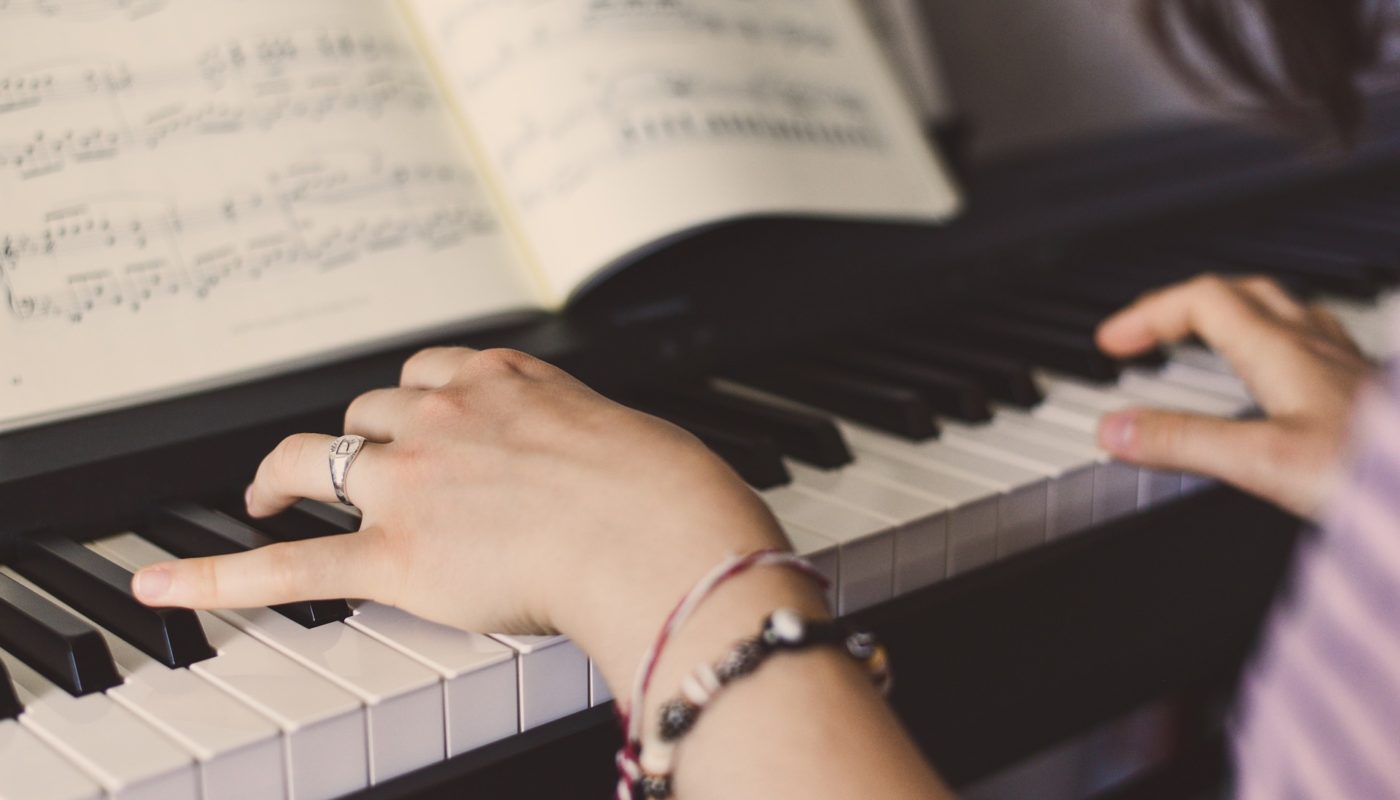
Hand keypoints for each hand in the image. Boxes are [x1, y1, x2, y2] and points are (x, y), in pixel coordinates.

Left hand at [130, 347, 806, 696]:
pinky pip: (290, 564)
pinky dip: (218, 577)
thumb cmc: (667, 490)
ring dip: (292, 473)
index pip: (430, 371)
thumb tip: (613, 469)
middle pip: (370, 410)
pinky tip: (167, 586)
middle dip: (354, 435)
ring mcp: (414, 481)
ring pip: (321, 457)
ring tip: (268, 494)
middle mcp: (447, 415)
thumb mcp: (630, 434)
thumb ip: (590, 443)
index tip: (409, 413)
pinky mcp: (398, 553)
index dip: (411, 396)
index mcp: (505, 381)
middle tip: (338, 462)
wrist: (661, 533)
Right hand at [1095, 274, 1374, 517]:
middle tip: (1149, 331)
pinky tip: (1283, 378)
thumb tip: (1115, 431)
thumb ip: (1185, 442)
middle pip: (1241, 294)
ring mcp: (1347, 366)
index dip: (1149, 312)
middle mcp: (1317, 346)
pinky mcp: (1368, 394)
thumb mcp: (1264, 462)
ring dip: (1233, 315)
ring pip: (1283, 312)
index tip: (1112, 340)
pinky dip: (1275, 345)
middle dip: (1184, 305)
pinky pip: (1314, 344)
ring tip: (1206, 339)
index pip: (1201, 299)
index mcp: (1283, 350)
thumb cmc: (1376, 473)